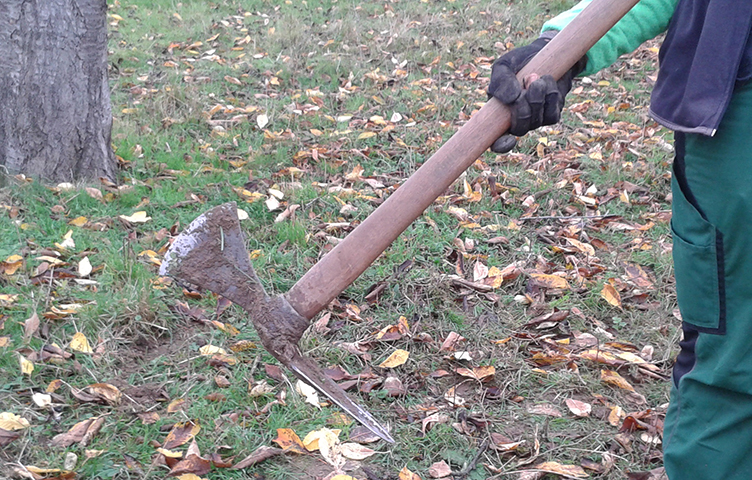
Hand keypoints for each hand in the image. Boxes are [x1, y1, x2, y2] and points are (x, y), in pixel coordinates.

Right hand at [487, 34, 585, 152]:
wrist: (544, 53)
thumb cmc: (519, 63)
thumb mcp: (504, 66)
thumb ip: (500, 81)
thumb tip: (510, 99)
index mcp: (498, 115)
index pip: (497, 141)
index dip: (501, 145)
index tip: (508, 139)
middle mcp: (516, 121)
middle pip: (519, 129)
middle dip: (523, 107)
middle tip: (526, 81)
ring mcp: (535, 120)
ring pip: (537, 120)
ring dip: (538, 95)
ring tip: (535, 76)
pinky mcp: (552, 113)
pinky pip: (552, 113)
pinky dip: (551, 95)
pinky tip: (547, 80)